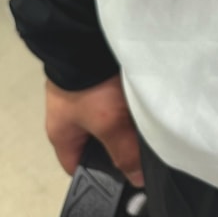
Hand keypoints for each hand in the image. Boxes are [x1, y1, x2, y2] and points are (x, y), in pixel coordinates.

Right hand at [44, 73, 145, 187]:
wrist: (88, 36)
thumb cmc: (89, 85)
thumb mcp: (108, 124)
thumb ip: (123, 152)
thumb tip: (136, 180)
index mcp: (62, 134)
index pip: (77, 167)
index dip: (99, 177)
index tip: (125, 179)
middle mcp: (73, 115)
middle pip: (100, 143)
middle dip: (122, 146)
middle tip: (147, 153)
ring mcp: (87, 94)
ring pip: (113, 120)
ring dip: (131, 122)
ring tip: (155, 128)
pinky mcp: (103, 78)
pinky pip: (121, 99)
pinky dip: (135, 103)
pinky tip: (154, 105)